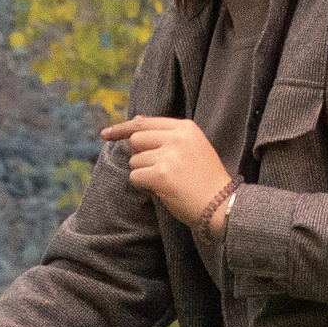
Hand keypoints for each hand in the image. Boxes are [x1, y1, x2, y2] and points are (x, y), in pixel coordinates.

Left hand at [101, 116, 230, 223]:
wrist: (222, 204)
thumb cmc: (205, 179)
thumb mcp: (193, 147)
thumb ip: (167, 135)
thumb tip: (135, 123)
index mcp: (185, 128)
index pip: (144, 122)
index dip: (122, 128)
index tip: (106, 134)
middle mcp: (177, 137)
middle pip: (136, 140)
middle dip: (138, 155)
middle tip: (154, 169)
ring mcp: (169, 156)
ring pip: (135, 160)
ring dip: (143, 172)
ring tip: (166, 181)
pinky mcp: (161, 175)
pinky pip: (135, 177)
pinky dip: (143, 185)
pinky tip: (162, 189)